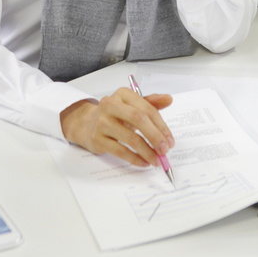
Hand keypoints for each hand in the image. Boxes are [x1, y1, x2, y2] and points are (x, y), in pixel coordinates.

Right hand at [60, 88, 174, 166]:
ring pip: (130, 138)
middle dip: (155, 137)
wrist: (88, 124)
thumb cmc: (116, 115)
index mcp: (123, 94)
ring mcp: (101, 121)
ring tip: (156, 160)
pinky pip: (120, 151)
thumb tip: (168, 99)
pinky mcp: (97, 138)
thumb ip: (151, 103)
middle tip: (164, 150)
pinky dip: (135, 158)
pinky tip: (143, 162)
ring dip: (147, 152)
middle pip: (138, 119)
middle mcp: (110, 104)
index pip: (147, 109)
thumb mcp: (133, 107)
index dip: (161, 126)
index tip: (170, 140)